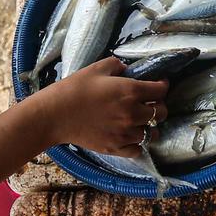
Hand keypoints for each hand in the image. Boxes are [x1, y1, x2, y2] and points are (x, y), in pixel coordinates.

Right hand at [37, 57, 167, 157]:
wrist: (54, 115)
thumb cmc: (74, 89)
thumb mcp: (97, 68)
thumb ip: (118, 66)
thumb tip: (127, 70)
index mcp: (131, 91)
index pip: (161, 90)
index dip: (162, 86)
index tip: (158, 85)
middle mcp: (133, 113)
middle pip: (161, 112)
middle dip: (159, 106)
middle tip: (149, 103)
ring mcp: (126, 133)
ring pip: (151, 132)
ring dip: (148, 125)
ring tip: (139, 121)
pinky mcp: (116, 147)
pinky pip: (138, 149)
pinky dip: (138, 143)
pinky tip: (130, 136)